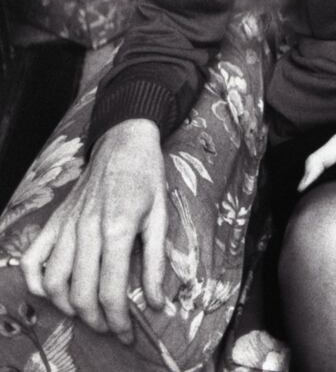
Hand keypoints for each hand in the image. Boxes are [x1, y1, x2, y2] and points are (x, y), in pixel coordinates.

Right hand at [20, 119, 167, 344]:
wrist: (125, 142)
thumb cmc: (147, 177)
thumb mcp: (161, 217)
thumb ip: (156, 262)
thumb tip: (157, 303)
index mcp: (119, 228)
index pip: (111, 290)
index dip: (119, 321)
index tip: (128, 335)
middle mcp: (87, 229)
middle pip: (81, 293)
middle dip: (96, 320)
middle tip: (111, 327)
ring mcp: (67, 224)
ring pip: (54, 282)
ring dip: (68, 306)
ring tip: (88, 312)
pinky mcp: (55, 220)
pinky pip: (33, 258)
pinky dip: (36, 282)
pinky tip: (53, 292)